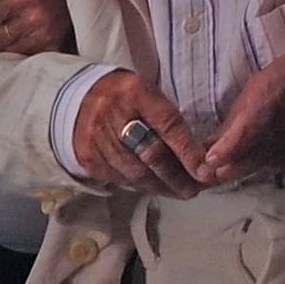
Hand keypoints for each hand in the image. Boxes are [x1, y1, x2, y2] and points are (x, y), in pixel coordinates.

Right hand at [72, 70, 205, 198]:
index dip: (188, 152)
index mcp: (135, 92)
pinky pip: (121, 179)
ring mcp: (97, 139)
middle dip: (177, 178)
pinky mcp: (89, 158)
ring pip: (137, 174)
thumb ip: (169, 120)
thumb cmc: (124, 96)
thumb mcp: (148, 93)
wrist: (78, 98)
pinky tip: (154, 185)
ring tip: (179, 191)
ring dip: (162, 187)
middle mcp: (113, 114)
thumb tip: (198, 158)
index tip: (205, 172)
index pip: (168, 125)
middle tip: (194, 189)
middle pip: (152, 156)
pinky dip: (141, 186)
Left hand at [202, 41, 284, 183]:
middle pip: (236, 171)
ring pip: (256, 168)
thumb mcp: (258, 85)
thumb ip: (237, 118)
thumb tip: (215, 143)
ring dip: (243, 162)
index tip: (198, 163)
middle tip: (206, 162)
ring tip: (233, 150)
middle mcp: (271, 146)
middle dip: (219, 169)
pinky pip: (278, 162)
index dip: (207, 164)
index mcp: (255, 123)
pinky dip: (268, 155)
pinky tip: (268, 141)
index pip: (223, 157)